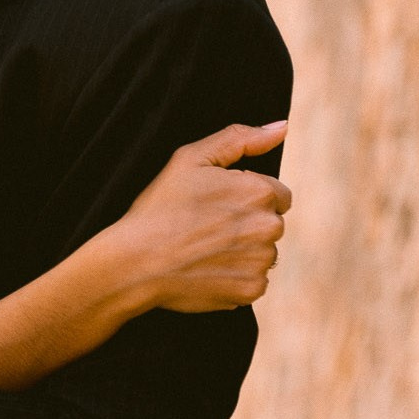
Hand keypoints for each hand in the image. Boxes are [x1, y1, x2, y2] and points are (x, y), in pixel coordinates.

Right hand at [112, 121, 292, 313]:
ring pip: (263, 252)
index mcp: (258, 192)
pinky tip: (206, 268)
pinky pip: (254, 280)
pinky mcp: (251, 290)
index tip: (215, 204)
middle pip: (271, 223)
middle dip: (247, 223)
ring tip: (203, 248)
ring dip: (242, 250)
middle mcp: (268, 227)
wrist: (136, 262)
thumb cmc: (160, 207)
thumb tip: (282, 128)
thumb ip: (240, 138)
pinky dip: (235, 275)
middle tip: (205, 226)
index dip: (245, 196)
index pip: (277, 194)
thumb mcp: (190, 159)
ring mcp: (261, 262)